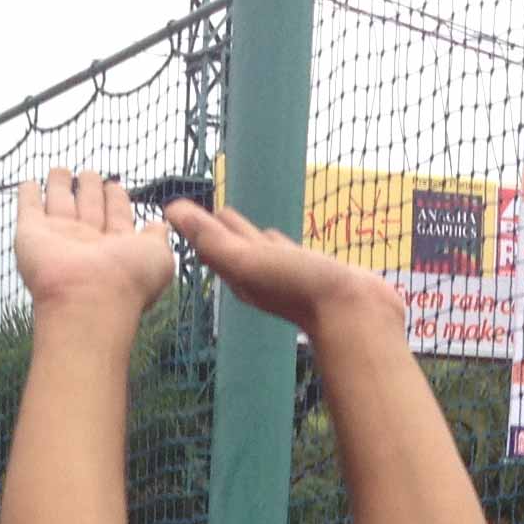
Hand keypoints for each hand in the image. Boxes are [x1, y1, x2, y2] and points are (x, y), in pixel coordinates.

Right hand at [12, 169, 175, 321]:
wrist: (89, 299)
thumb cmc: (128, 281)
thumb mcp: (158, 256)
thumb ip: (158, 237)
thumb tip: (159, 225)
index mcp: (116, 245)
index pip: (116, 214)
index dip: (116, 199)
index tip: (115, 185)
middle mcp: (87, 240)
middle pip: (87, 205)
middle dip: (90, 187)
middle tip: (90, 173)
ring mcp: (58, 237)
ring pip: (59, 203)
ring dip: (60, 185)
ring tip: (60, 170)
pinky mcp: (31, 234)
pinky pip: (28, 209)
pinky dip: (27, 194)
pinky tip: (28, 183)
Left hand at [166, 194, 394, 333]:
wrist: (352, 313)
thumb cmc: (298, 289)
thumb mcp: (247, 262)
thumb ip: (212, 239)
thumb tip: (171, 212)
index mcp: (239, 273)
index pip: (208, 243)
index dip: (192, 228)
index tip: (174, 210)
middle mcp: (258, 275)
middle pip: (228, 243)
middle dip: (212, 228)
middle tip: (197, 210)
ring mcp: (284, 274)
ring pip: (255, 246)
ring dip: (242, 232)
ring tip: (229, 216)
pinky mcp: (309, 272)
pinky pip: (285, 252)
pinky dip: (274, 241)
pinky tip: (275, 237)